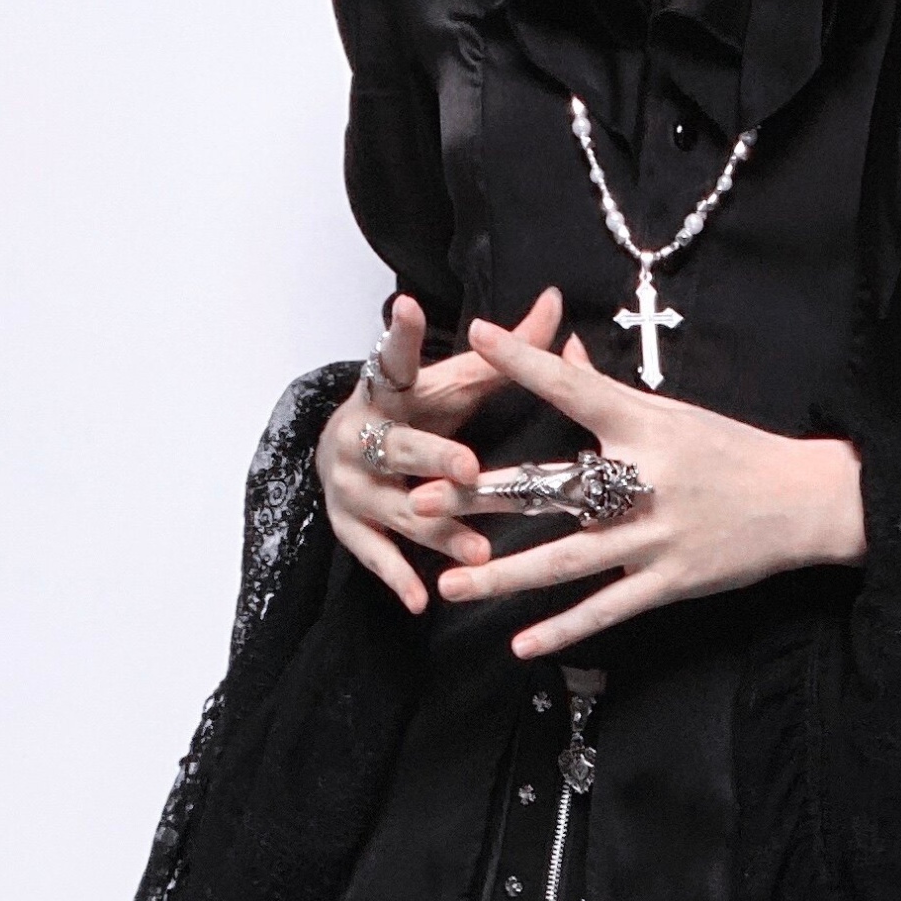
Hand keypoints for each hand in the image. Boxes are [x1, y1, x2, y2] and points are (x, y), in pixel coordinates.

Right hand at [315, 287, 568, 613]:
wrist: (343, 450)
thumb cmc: (416, 413)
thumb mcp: (452, 380)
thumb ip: (503, 351)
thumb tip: (557, 300)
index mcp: (388, 390)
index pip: (395, 358)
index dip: (401, 335)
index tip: (408, 308)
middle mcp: (361, 433)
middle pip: (400, 447)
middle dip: (433, 458)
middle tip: (469, 469)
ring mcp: (351, 483)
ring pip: (397, 509)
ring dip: (437, 531)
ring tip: (478, 551)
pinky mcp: (347, 524)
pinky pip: (375, 554)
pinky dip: (398, 577)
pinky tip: (422, 599)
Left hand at [437, 319, 866, 656]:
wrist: (804, 502)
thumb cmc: (734, 452)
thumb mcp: (674, 413)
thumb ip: (608, 391)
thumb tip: (561, 348)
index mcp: (645, 426)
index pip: (574, 389)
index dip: (525, 363)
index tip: (476, 338)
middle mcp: (644, 481)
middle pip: (549, 488)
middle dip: (480, 496)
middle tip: (418, 499)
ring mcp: (655, 538)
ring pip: (565, 560)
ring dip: (503, 575)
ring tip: (447, 584)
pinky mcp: (670, 582)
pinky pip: (606, 609)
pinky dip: (563, 630)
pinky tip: (519, 644)